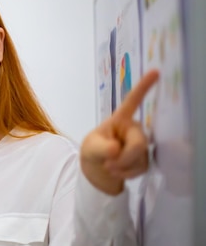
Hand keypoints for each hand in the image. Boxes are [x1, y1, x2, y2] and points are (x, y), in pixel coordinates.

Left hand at [80, 69, 159, 194]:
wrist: (97, 170)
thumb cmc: (93, 150)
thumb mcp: (90, 148)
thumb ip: (101, 148)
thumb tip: (115, 149)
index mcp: (120, 119)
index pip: (132, 102)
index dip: (143, 87)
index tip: (155, 71)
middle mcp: (134, 128)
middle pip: (139, 143)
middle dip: (125, 158)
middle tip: (109, 165)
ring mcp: (140, 143)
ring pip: (140, 157)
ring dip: (122, 167)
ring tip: (108, 167)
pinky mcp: (144, 158)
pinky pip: (141, 167)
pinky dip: (127, 174)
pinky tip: (117, 172)